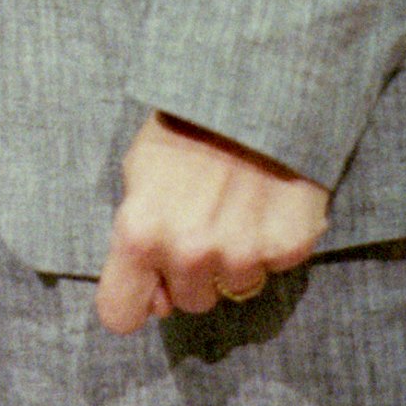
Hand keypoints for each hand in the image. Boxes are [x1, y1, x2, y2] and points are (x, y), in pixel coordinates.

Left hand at [93, 112, 330, 334]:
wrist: (253, 90)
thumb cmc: (187, 127)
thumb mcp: (140, 170)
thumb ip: (137, 236)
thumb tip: (154, 297)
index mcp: (139, 233)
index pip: (119, 314)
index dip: (135, 302)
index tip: (150, 286)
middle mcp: (188, 252)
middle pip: (189, 302)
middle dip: (193, 272)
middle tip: (203, 220)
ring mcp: (241, 255)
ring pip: (234, 289)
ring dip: (234, 260)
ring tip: (235, 206)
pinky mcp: (287, 247)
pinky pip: (273, 268)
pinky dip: (270, 244)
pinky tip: (264, 204)